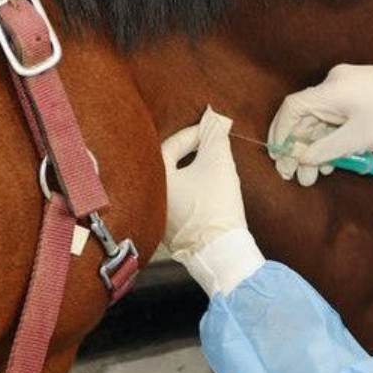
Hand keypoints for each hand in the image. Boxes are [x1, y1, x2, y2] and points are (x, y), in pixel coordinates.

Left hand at [161, 107, 262, 294]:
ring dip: (190, 172)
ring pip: (173, 185)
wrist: (223, 252)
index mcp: (155, 180)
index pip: (170, 146)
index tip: (212, 130)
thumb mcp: (218, 163)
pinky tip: (206, 191)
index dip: (193, 134)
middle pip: (167, 165)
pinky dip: (190, 192)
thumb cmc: (216, 205)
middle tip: (207, 144)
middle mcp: (149, 200)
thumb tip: (214, 119)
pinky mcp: (171, 234)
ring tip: (209, 165)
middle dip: (188, 152)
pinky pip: (177, 203)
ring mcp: (158, 219)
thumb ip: (214, 136)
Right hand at [268, 46, 372, 185]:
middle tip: (299, 176)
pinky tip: (334, 159)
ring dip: (316, 147)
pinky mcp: (357, 93)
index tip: (279, 158)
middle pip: (304, 117)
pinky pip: (334, 117)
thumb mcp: (360, 138)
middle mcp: (333, 85)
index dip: (281, 134)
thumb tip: (302, 159)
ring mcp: (345, 87)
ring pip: (319, 120)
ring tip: (319, 174)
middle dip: (299, 148)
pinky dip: (331, 138)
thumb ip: (327, 150)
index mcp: (330, 90)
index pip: (291, 109)